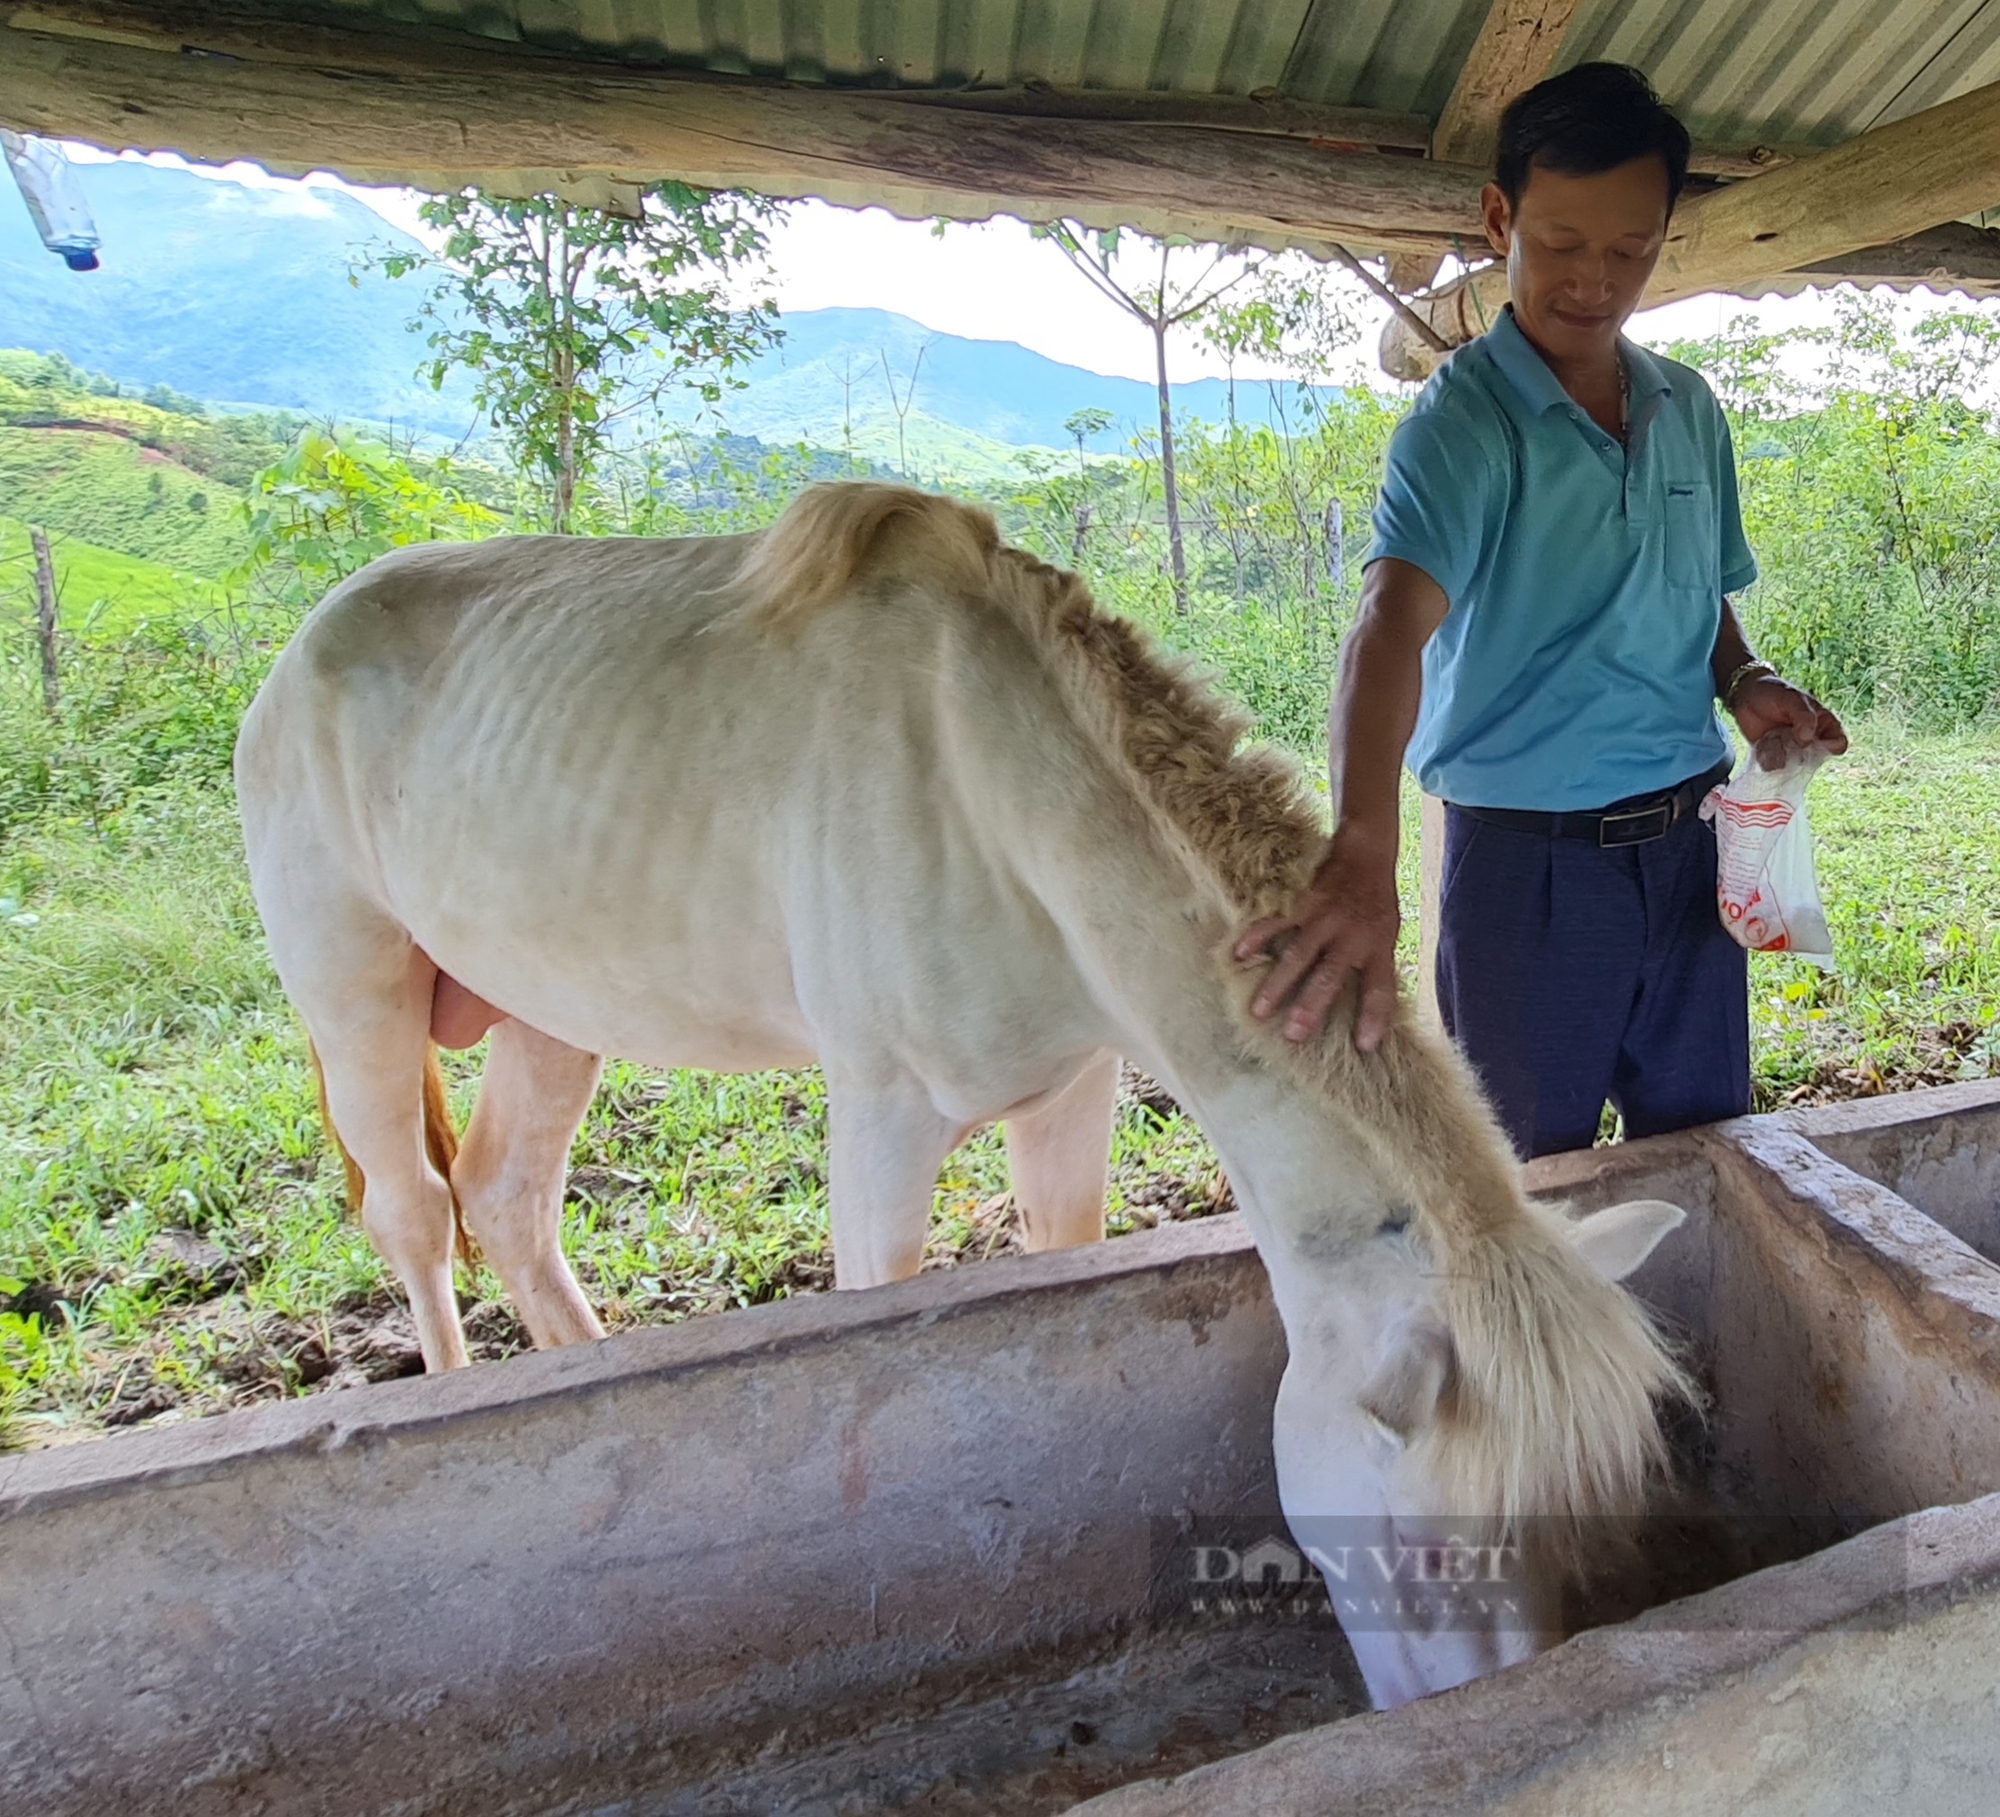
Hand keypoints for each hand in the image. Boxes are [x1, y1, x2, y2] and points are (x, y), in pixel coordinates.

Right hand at [1232, 831, 1400, 1050]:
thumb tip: (1370, 1012)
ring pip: (1298, 955)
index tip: (1365, 1046)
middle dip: (1311, 1006)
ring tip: (1258, 1011)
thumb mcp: (1389, 934)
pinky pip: (1276, 920)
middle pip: (1331, 976)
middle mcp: (1352, 934)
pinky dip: (1256, 937)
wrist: (1367, 852)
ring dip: (1277, 984)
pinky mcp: (1303, 900)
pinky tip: (1239, 955)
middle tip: (1293, 1034)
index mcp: (1379, 946)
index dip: (1374, 1017)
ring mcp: (1325, 917)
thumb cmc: (1377, 902)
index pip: (1380, 987)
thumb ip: (1376, 966)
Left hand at [1730, 672, 1847, 761]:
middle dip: (1803, 756)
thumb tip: (1807, 739)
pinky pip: (1775, 768)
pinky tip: (1762, 747)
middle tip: (1790, 742)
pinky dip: (1769, 761)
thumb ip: (1803, 717)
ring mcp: (1792, 751)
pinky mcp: (1774, 757)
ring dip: (1784, 758)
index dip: (1833, 747)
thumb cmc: (1774, 693)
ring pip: (1795, 767)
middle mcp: (1810, 741)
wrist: (1745, 696)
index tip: (1821, 744)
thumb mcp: (1791, 699)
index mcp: (1823, 724)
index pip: (1838, 742)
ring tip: (1773, 740)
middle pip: (1816, 759)